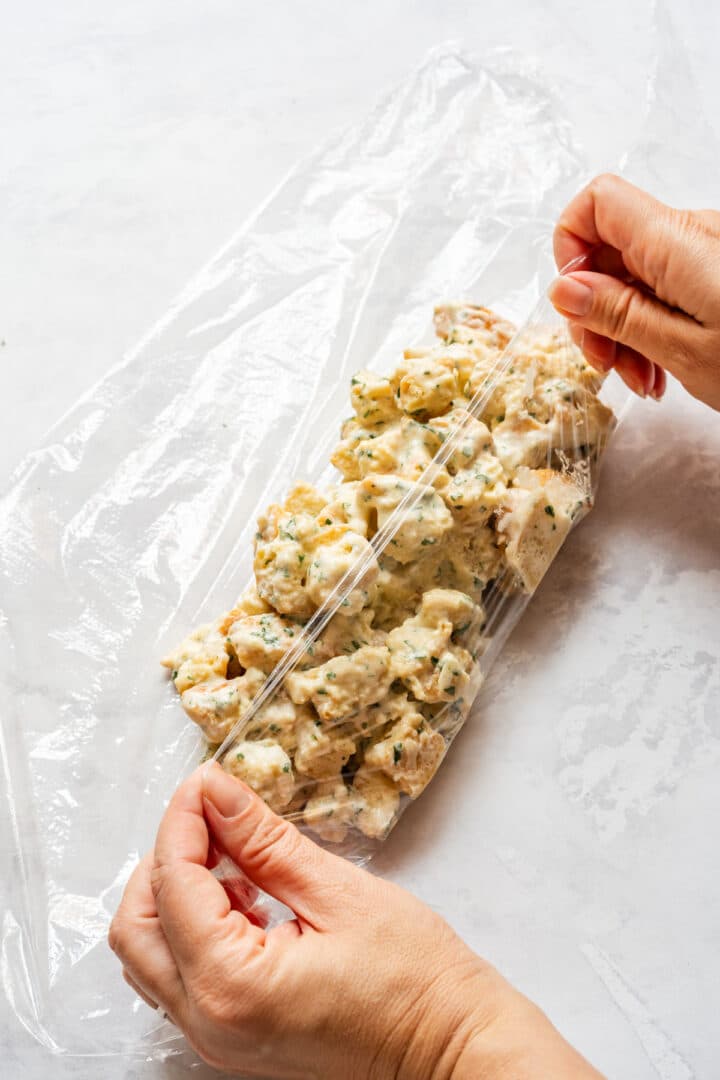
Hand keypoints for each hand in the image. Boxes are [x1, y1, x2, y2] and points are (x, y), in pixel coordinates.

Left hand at [109, 764, 601, 1077]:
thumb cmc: (414, 979)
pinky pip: (181, 976)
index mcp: (232, 984)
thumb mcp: (338, 892)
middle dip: (166, 858)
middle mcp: (209, 1022)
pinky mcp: (232, 1037)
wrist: (451, 1049)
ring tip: (235, 857)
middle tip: (212, 815)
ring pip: (150, 952)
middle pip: (137, 926)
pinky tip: (247, 897)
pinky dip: (195, 927)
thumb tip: (216, 792)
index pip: (173, 884)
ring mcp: (216, 1038)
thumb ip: (264, 840)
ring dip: (177, 893)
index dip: (183, 820)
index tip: (206, 781)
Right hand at [548, 173, 719, 409]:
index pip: (597, 202)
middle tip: (607, 363)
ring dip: (623, 329)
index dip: (571, 246)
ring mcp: (706, 256)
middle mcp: (690, 236)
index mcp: (676, 242)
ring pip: (635, 277)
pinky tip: (661, 370)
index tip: (574, 302)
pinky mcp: (717, 277)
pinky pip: (666, 290)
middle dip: (595, 308)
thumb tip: (565, 288)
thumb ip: (618, 313)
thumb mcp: (681, 348)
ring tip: (642, 379)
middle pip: (611, 249)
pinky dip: (652, 329)